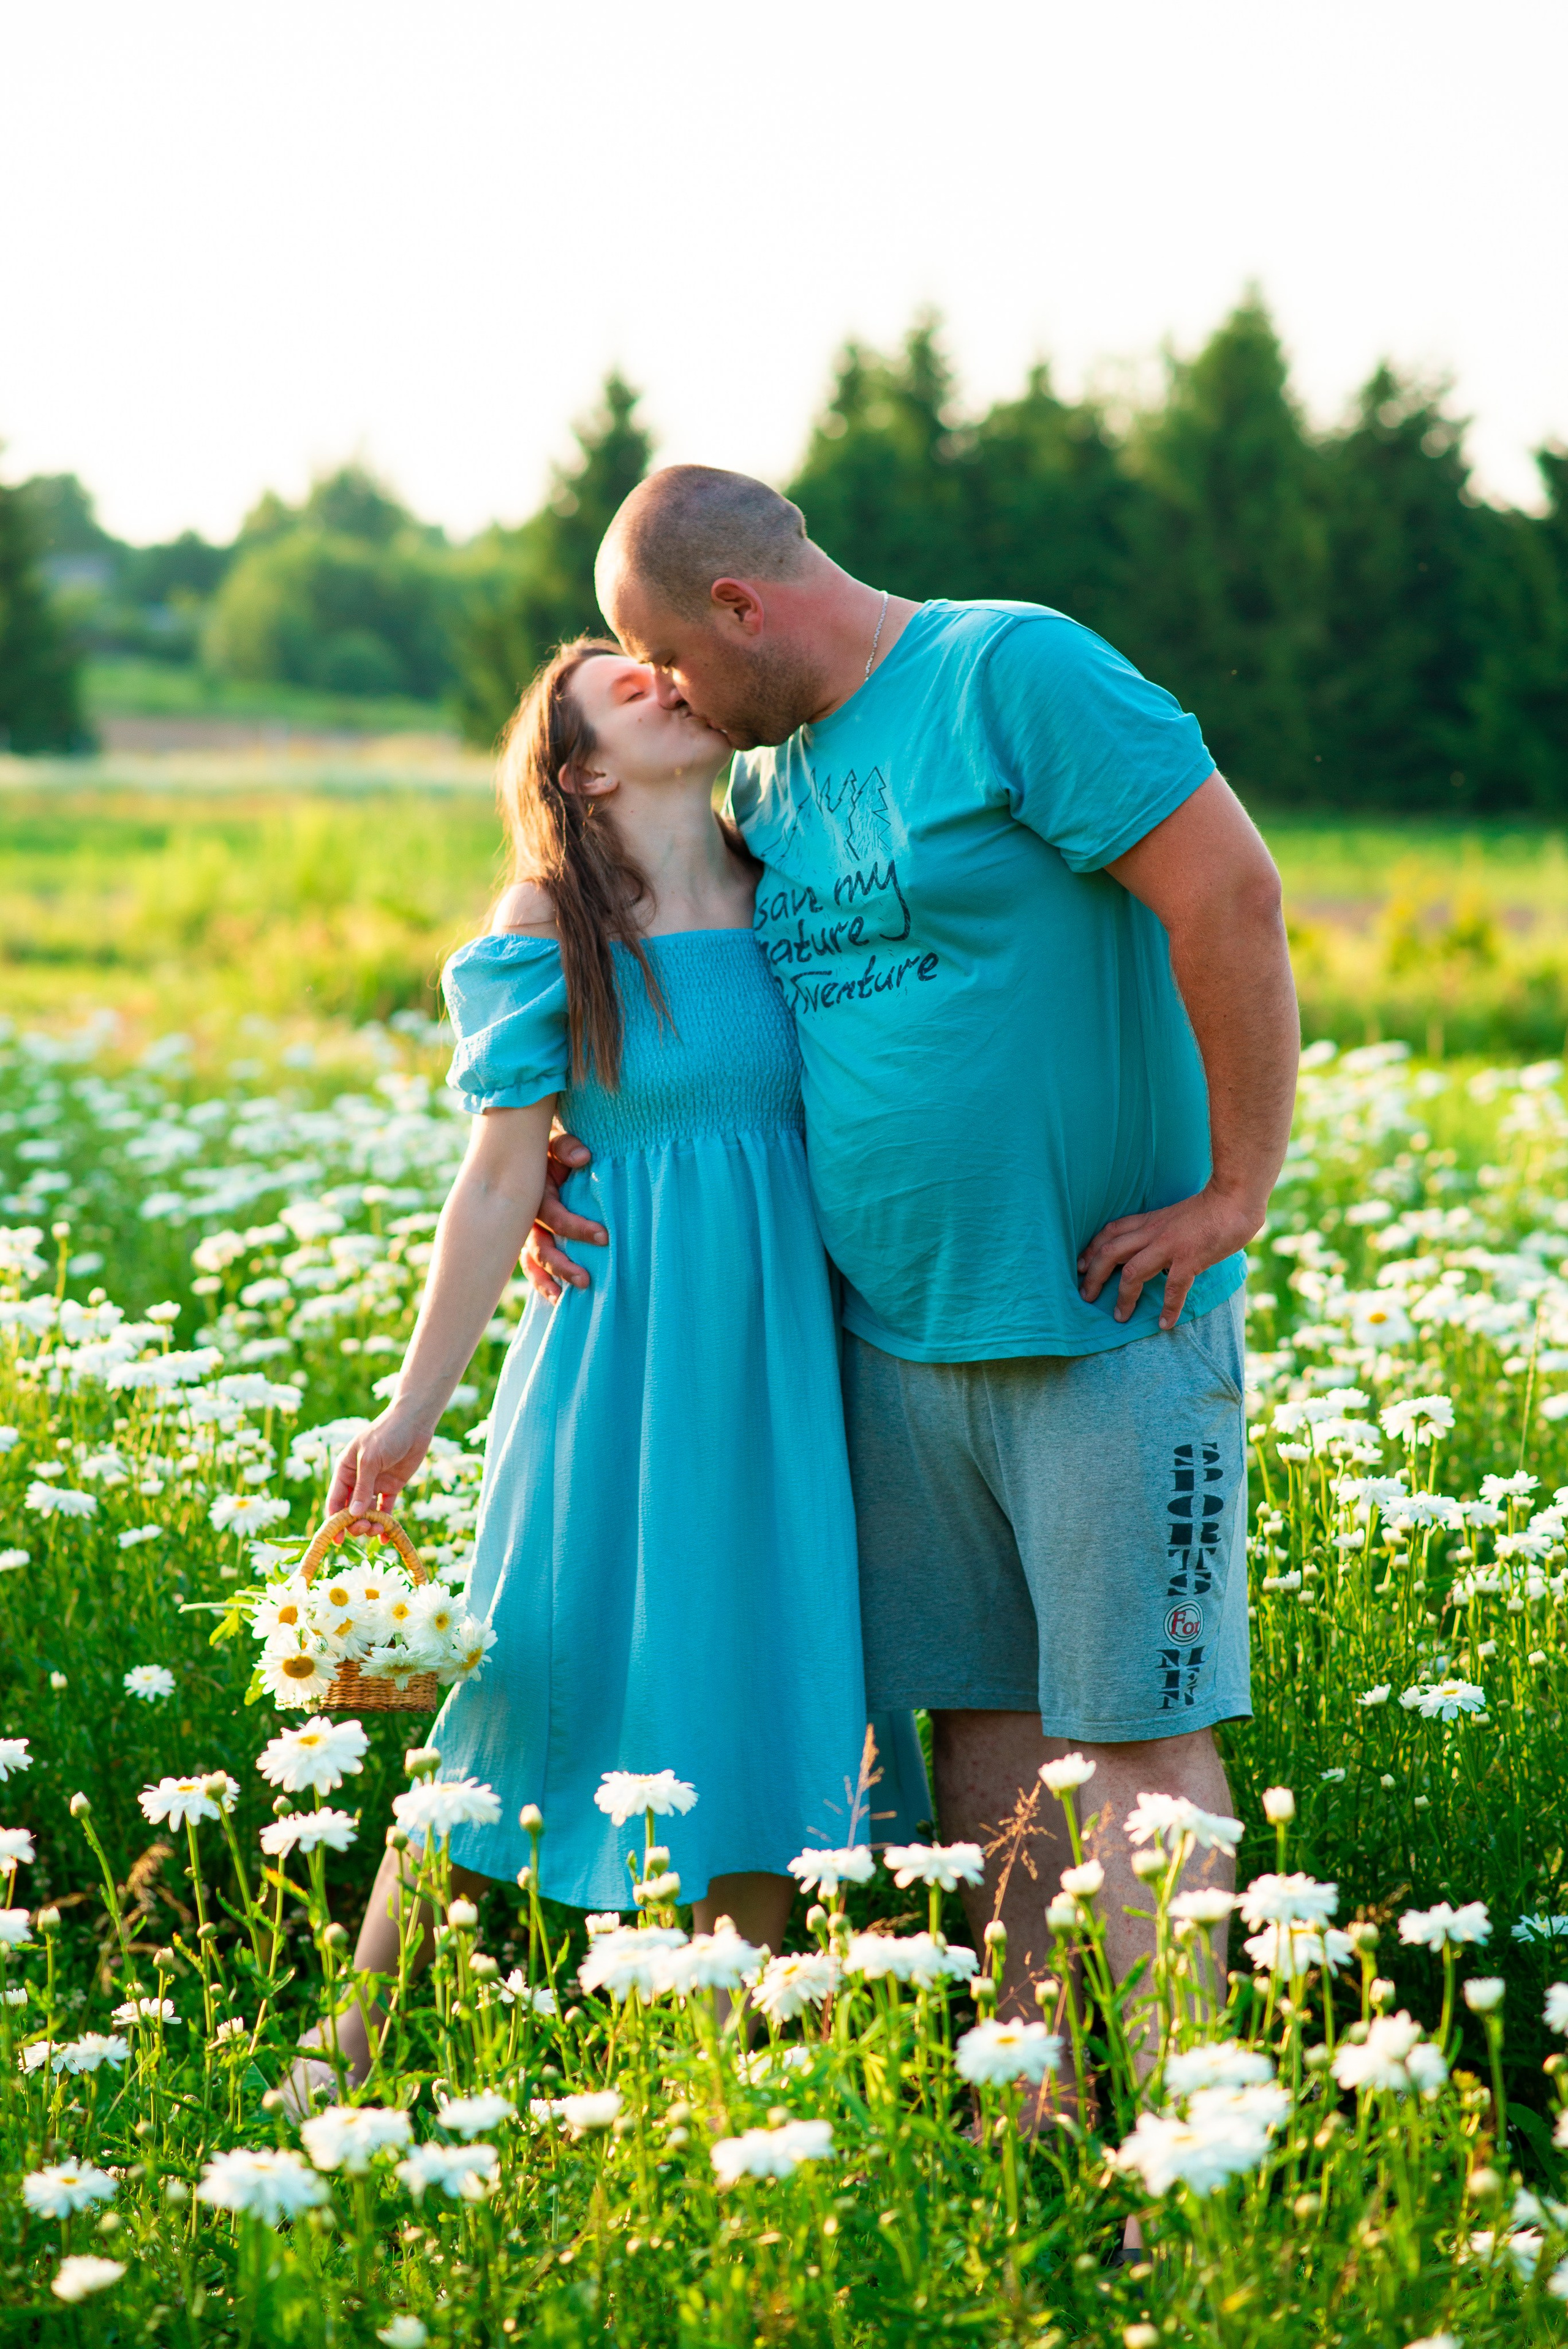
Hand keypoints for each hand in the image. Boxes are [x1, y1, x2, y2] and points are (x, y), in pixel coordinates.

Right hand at [327, 1409, 438, 1532]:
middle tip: (366, 1528)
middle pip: (351, 1510)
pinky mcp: (392, 1488)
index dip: (334, 1521)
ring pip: (368, 1513)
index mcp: (345, 1470)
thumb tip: (352, 1515)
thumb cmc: (387, 1435)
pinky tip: (388, 1537)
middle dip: (355, 1524)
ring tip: (380, 1530)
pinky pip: (385, 1510)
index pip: (335, 1500)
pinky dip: (386, 1523)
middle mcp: (358, 1480)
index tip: (337, 1540)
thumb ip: (362, 1488)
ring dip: (371, 1525)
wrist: (415, 1423)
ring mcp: (375, 1485)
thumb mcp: (370, 1460)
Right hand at [521, 1124, 605, 1301]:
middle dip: (561, 1264)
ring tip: (565, 1298)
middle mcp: (525, 1216)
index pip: (553, 1215)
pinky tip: (557, 1299)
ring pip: (532, 1260)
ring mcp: (525, 1230)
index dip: (576, 1227)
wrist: (532, 1149)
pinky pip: (532, 1265)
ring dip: (548, 1280)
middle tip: (586, 1279)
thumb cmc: (552, 1147)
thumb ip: (567, 1147)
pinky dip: (541, 1282)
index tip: (605, 1237)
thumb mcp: (556, 1141)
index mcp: (533, 1192)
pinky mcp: (530, 1240)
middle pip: (539, 1246)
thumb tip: (583, 1157)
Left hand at [1077, 1185, 1261, 1330]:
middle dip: (1094, 1275)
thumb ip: (1162, 1231)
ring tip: (1119, 1317)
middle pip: (1111, 1252)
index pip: (1110, 1232)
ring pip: (1132, 1272)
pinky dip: (1168, 1308)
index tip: (1080, 1265)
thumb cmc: (1211, 1207)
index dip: (1091, 1249)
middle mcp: (1153, 1232)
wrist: (1234, 1197)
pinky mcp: (1189, 1257)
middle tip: (1085, 1296)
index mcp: (1149, 1221)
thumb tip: (1157, 1254)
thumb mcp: (1175, 1215)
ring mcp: (1170, 1245)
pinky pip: (1173, 1287)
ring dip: (1123, 1297)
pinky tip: (1165, 1324)